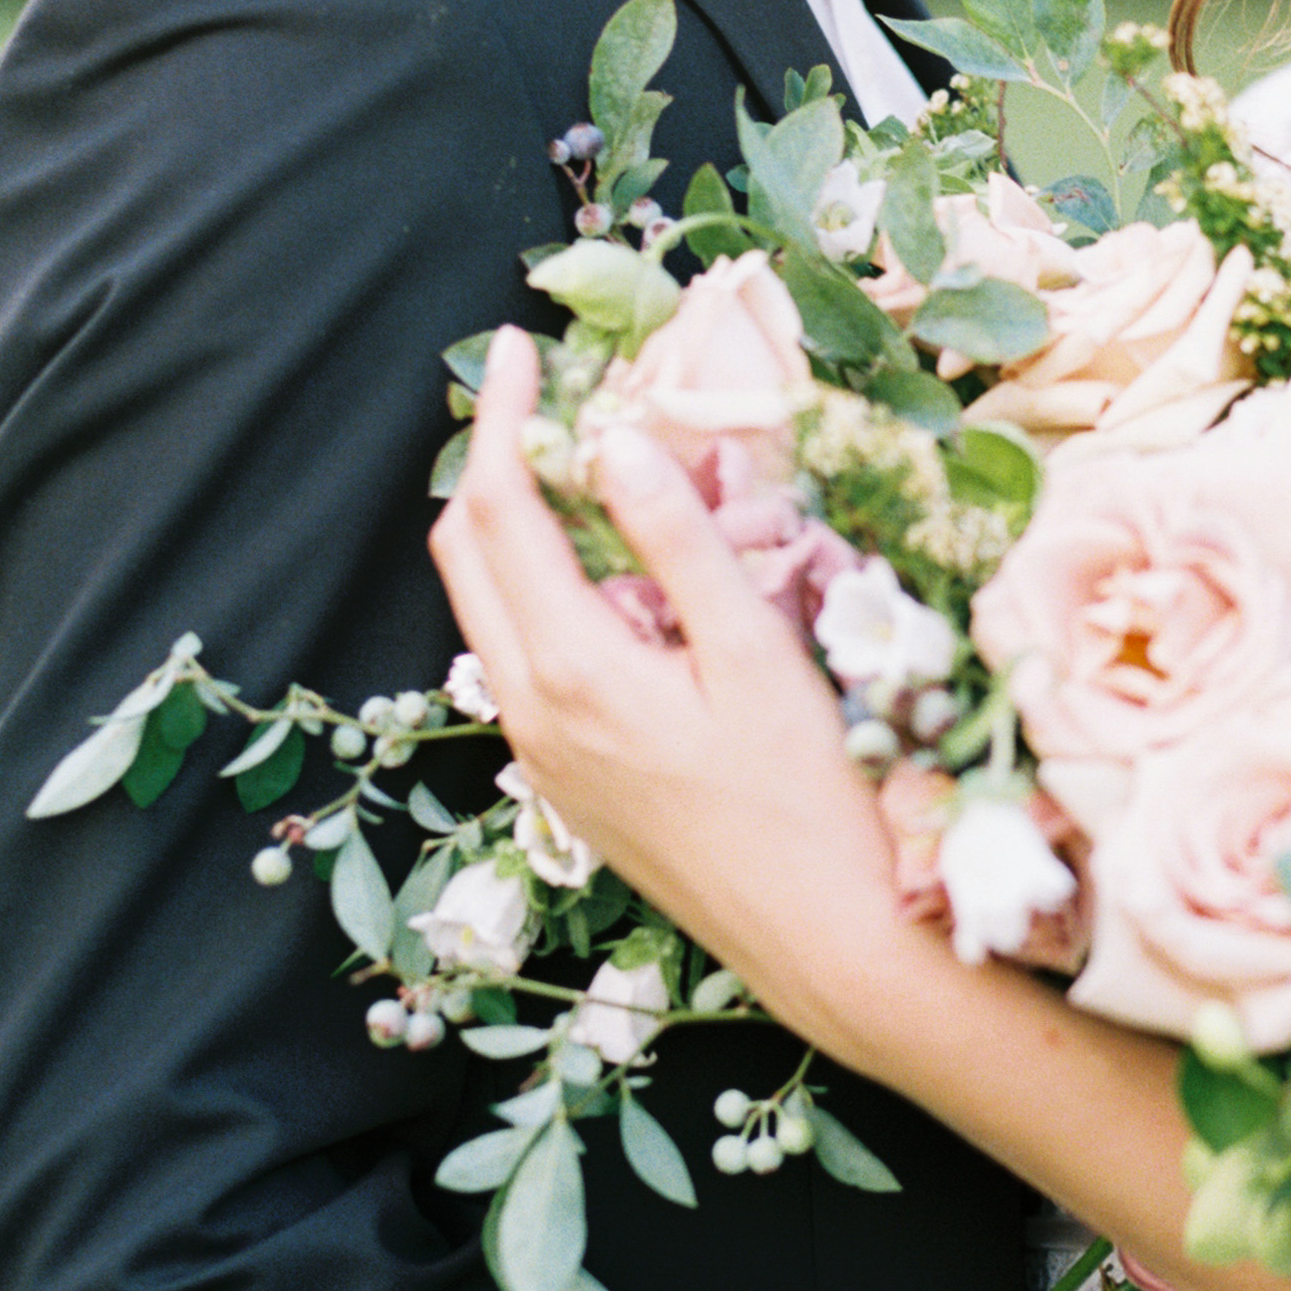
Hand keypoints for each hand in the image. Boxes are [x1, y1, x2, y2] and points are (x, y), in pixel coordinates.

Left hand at [427, 329, 901, 1033]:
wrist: (824, 947)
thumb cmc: (811, 801)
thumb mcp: (756, 655)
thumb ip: (679, 543)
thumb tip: (615, 440)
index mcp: (571, 670)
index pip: (501, 509)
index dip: (504, 414)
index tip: (519, 343)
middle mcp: (530, 713)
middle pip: (465, 555)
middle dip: (489, 459)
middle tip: (539, 393)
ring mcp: (541, 756)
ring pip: (485, 611)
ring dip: (507, 526)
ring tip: (569, 462)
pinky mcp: (568, 783)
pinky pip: (519, 660)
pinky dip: (535, 590)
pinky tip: (604, 573)